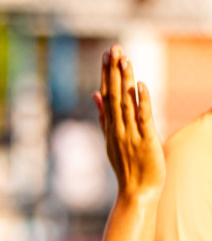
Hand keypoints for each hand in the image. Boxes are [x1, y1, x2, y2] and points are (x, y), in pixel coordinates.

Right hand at [94, 45, 163, 201]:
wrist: (136, 192)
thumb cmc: (128, 167)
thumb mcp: (112, 140)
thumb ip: (103, 117)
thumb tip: (95, 95)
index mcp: (110, 127)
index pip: (107, 96)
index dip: (106, 75)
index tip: (107, 55)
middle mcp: (117, 129)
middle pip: (114, 95)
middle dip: (113, 71)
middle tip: (113, 48)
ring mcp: (129, 134)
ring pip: (125, 103)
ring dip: (124, 80)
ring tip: (124, 59)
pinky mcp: (145, 140)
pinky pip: (142, 118)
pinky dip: (140, 101)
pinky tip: (139, 85)